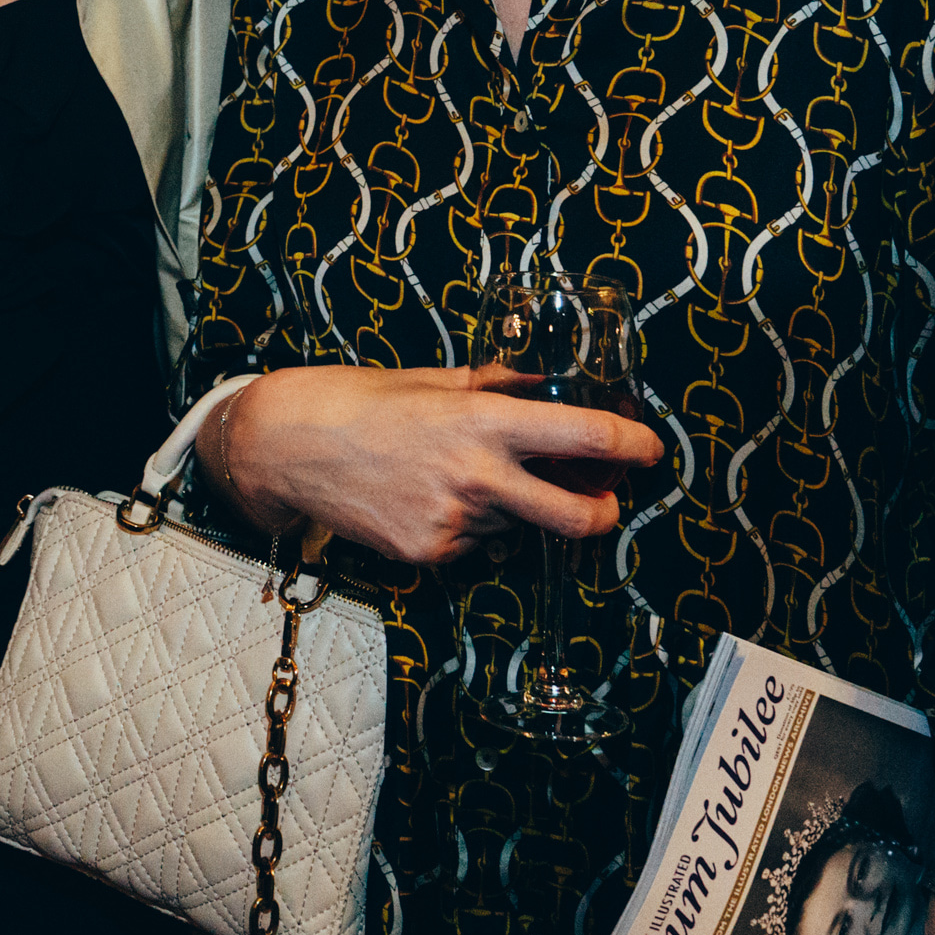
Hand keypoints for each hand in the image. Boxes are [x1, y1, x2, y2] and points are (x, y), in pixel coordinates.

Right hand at [211, 366, 663, 564]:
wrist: (286, 447)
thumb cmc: (356, 401)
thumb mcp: (431, 380)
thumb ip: (493, 387)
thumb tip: (542, 383)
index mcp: (482, 422)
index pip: (585, 438)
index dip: (632, 445)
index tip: (649, 447)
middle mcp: (477, 477)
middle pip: (580, 517)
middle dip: (604, 512)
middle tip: (605, 502)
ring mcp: (454, 523)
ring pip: (517, 526)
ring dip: (513, 509)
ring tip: (462, 478)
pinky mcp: (429, 554)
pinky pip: (473, 544)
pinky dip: (467, 526)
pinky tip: (427, 498)